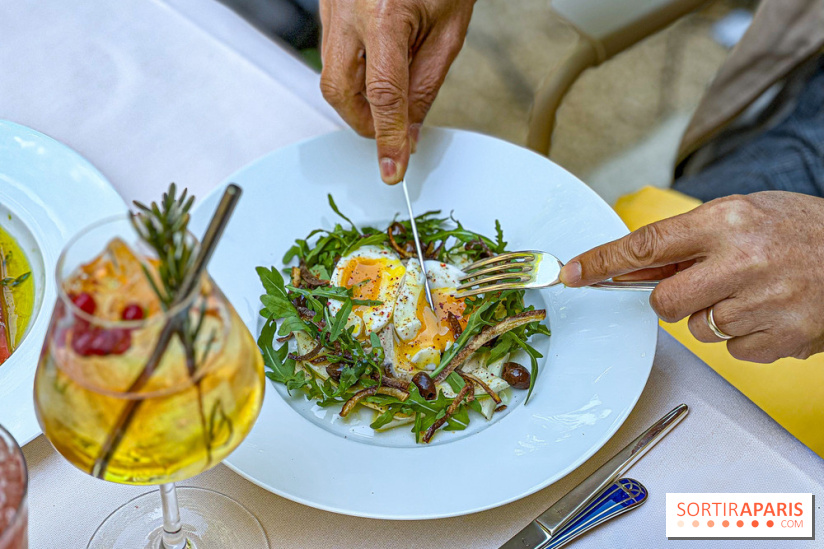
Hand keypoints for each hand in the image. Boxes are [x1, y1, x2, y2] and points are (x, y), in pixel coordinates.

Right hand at [319, 0, 474, 183]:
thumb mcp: (449, 30)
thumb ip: (426, 84)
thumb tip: (411, 131)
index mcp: (384, 13)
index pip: (383, 94)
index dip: (389, 138)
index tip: (393, 167)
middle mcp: (348, 9)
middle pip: (339, 90)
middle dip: (364, 121)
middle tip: (392, 132)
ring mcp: (332, 7)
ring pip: (332, 76)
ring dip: (359, 99)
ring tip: (391, 96)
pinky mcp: (328, 7)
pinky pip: (333, 56)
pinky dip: (355, 76)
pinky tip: (378, 70)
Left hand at [559, 192, 823, 362]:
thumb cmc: (804, 231)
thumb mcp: (746, 214)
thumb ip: (691, 239)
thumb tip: (634, 267)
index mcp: (727, 221)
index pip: (645, 245)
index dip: (601, 262)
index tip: (570, 273)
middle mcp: (741, 261)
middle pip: (663, 303)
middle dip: (671, 301)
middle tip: (701, 287)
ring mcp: (763, 303)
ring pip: (698, 329)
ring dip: (713, 317)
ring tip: (753, 293)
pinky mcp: (782, 338)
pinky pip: (732, 351)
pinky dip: (744, 337)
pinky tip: (771, 312)